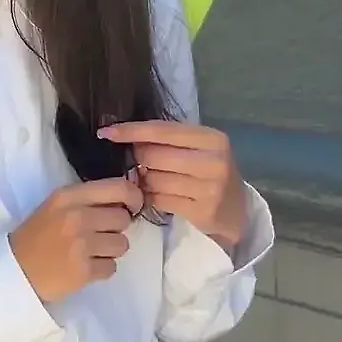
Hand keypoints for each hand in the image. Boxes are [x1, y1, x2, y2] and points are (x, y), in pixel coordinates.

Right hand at [7, 177, 146, 302]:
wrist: (15, 270)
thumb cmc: (37, 236)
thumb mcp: (56, 206)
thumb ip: (87, 200)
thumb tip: (126, 201)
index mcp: (68, 197)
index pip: (119, 188)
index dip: (134, 197)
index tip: (132, 207)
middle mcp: (76, 217)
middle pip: (123, 218)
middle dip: (116, 228)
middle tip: (98, 234)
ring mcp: (81, 245)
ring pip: (122, 244)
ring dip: (111, 250)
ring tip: (90, 252)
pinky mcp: (84, 272)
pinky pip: (112, 267)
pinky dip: (102, 269)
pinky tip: (84, 266)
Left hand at [97, 120, 247, 251]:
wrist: (236, 211)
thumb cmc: (210, 172)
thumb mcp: (199, 149)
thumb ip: (168, 140)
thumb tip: (120, 132)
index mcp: (212, 139)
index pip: (162, 130)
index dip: (131, 131)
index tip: (106, 132)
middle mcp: (214, 162)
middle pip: (153, 155)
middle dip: (138, 159)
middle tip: (139, 164)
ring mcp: (210, 189)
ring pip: (153, 179)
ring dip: (143, 181)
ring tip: (151, 180)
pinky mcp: (202, 211)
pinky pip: (158, 200)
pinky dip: (150, 197)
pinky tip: (157, 196)